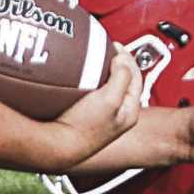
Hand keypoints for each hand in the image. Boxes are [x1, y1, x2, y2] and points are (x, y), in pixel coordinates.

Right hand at [46, 43, 141, 170]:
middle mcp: (116, 115)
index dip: (128, 58)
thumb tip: (121, 59)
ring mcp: (99, 116)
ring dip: (100, 72)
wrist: (57, 147)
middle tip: (106, 50)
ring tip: (92, 60)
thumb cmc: (82, 129)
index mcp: (129, 112)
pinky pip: (89, 93)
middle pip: (123, 81)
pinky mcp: (83, 116)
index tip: (115, 46)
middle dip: (116, 63)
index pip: (136, 77)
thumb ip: (121, 77)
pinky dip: (86, 82)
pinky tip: (76, 78)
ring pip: (106, 87)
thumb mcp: (109, 99)